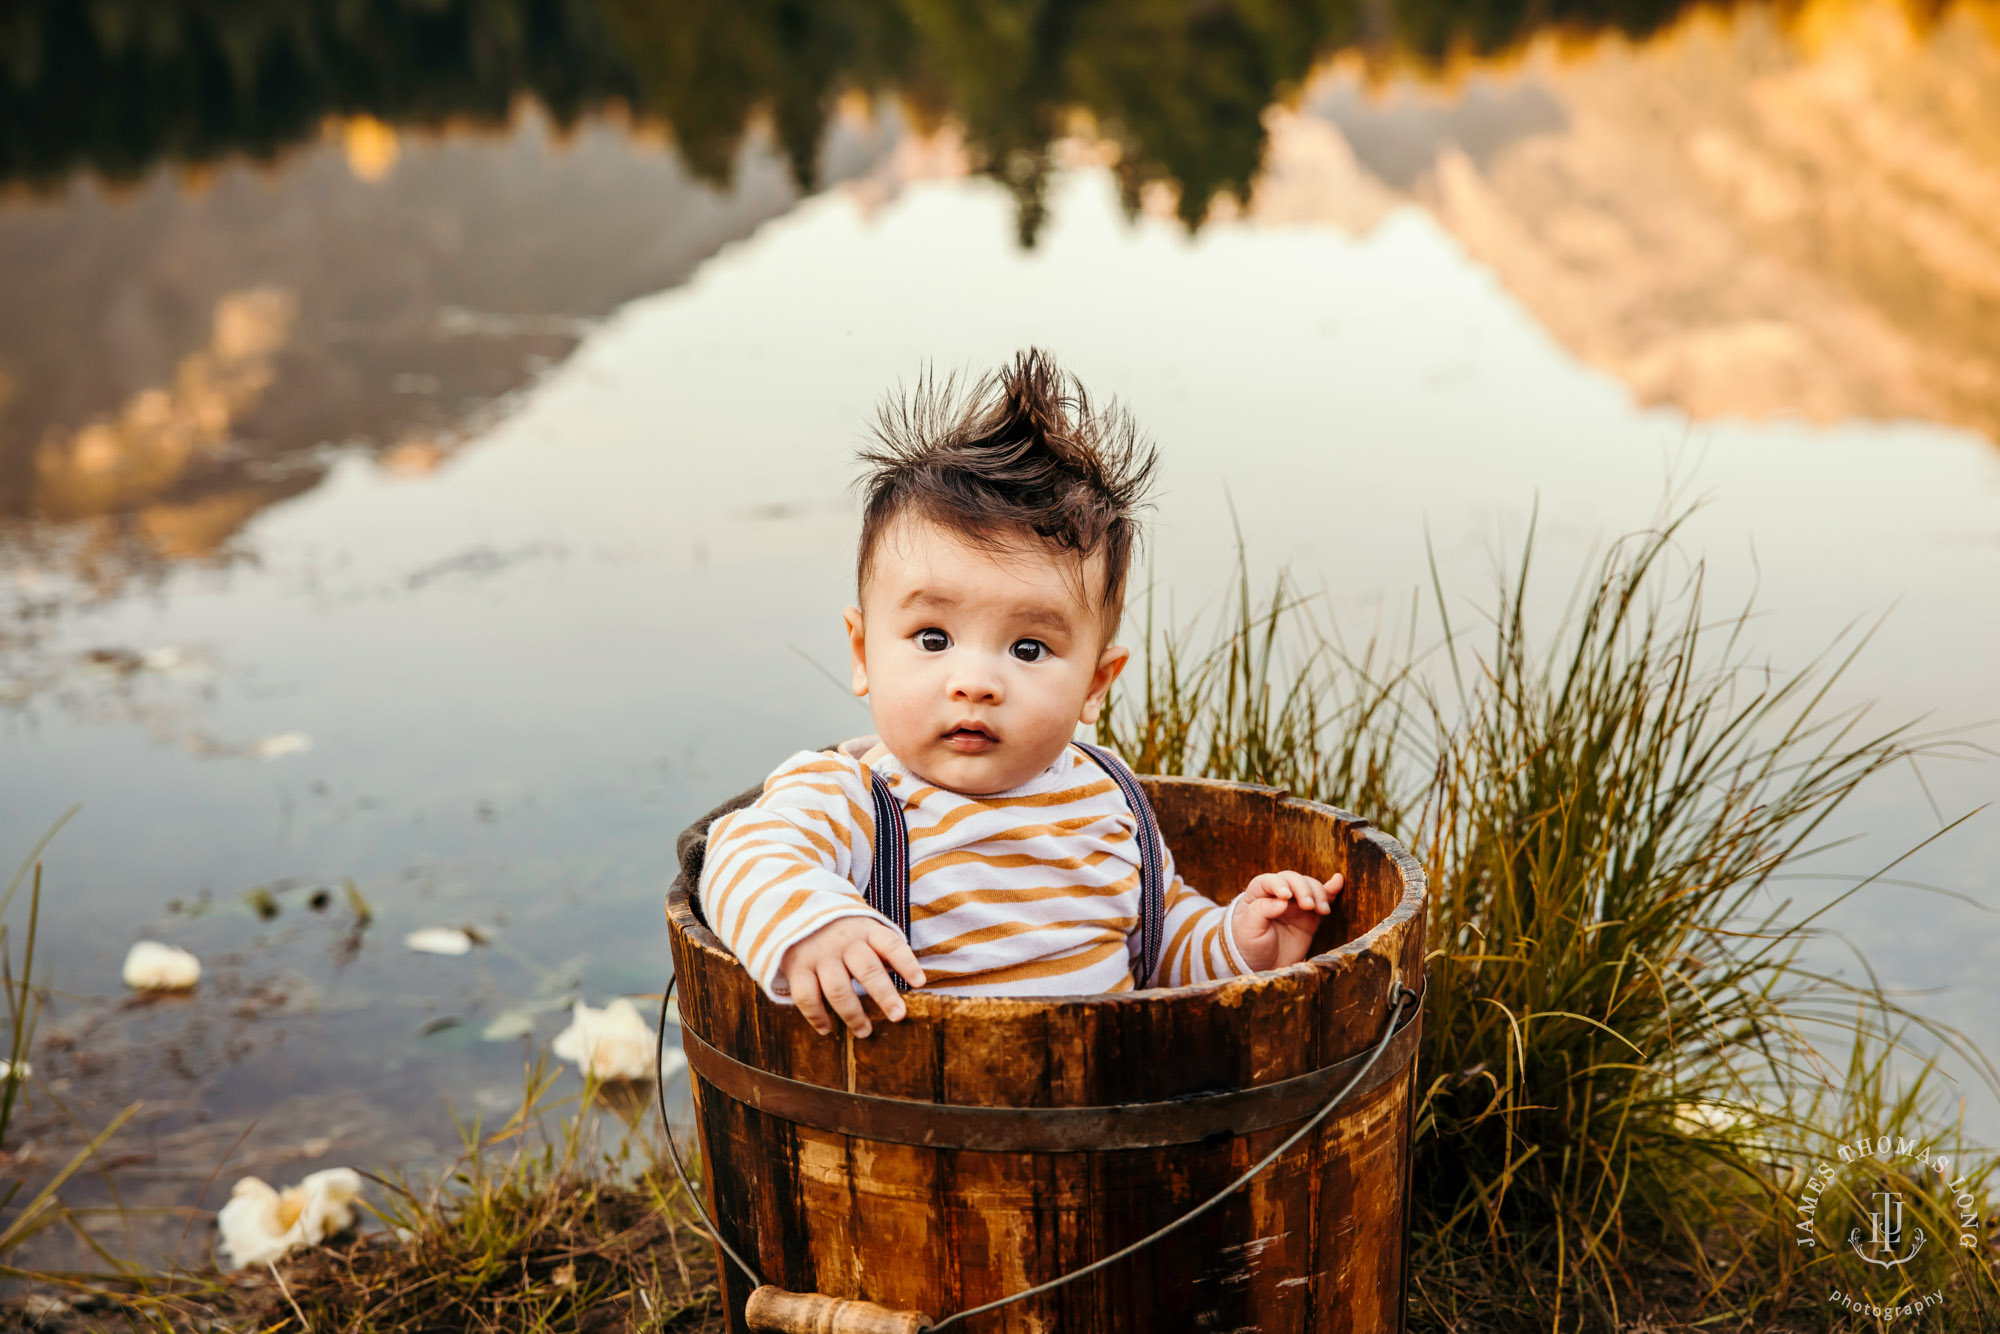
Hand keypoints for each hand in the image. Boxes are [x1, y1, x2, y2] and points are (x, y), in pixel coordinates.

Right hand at [778, 917, 925, 1036]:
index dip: (906, 963)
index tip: (920, 982)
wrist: (796, 914)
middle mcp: (844, 942)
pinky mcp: (797, 968)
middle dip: (884, 995)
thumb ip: (883, 951)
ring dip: (853, 1014)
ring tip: (865, 1031)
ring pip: (838, 989)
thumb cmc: (843, 932)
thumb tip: (912, 980)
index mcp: (866, 931)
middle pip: (867, 969)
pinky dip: (817, 1016)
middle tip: (898, 1016)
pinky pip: (807, 997)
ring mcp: (819, 955)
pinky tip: (827, 1029)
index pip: (891, 944)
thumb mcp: (865, 931)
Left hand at [1230, 871, 1341, 971]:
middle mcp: (1276, 894)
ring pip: (1309, 886)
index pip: (1268, 881)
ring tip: (1322, 911)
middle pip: (1292, 879)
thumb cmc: (1250, 946)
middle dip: (1303, 889)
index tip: (1286, 896)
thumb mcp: (1248, 930)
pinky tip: (1337, 883)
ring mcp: (1294, 903)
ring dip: (1318, 894)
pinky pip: (1321, 898)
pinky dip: (1330, 891)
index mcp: (1256, 894)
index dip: (1278, 884)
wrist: (1264, 966)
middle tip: (1308, 906)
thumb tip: (1282, 901)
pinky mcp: (1309, 915)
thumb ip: (1261, 912)